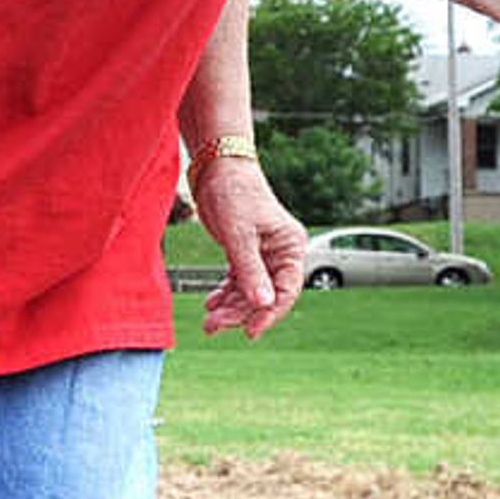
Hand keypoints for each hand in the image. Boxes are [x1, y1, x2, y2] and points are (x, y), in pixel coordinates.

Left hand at [189, 149, 306, 339]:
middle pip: (265, 294)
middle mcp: (280, 252)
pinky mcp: (244, 251)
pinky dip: (225, 293)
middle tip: (214, 325)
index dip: (268, 313)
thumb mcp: (239, 235)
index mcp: (289, 246)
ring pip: (250, 290)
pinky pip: (238, 280)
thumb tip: (262, 304)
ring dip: (231, 307)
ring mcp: (262, 253)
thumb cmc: (233, 192)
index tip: (249, 331)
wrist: (216, 167)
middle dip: (241, 312)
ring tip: (209, 320)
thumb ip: (249, 271)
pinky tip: (212, 303)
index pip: (286, 290)